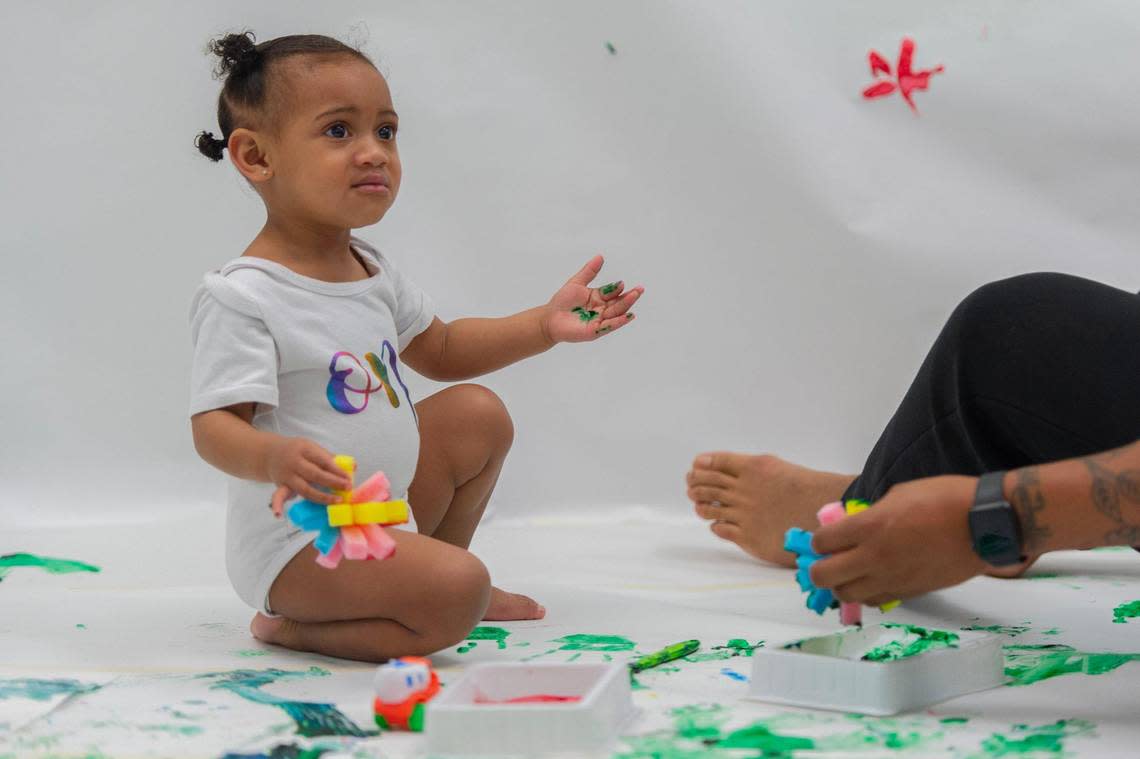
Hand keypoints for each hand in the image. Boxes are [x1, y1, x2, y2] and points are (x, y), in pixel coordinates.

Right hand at [266, 437, 352, 516]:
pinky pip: (277, 496)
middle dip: (333, 482)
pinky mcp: (281, 486)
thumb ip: (330, 458)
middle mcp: (294, 462)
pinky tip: (279, 515)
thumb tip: (353, 467)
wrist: (270, 453)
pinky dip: (276, 505)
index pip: (323, 460)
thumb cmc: (298, 452)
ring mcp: (287, 475)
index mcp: (304, 449)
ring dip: (322, 497)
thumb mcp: (312, 448)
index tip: (348, 478)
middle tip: (348, 488)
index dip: (337, 470)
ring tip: (337, 501)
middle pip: (315, 474)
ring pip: (304, 488)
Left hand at [542, 255, 643, 343]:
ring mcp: (600, 320)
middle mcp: (602, 309)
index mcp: (598, 297)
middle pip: (618, 302)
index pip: (612, 291)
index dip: (616, 288)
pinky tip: (628, 316)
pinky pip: (609, 325)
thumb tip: (600, 256)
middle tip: (639, 289)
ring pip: (617, 312)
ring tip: (635, 296)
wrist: (550, 318)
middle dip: (629, 296)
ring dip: (627, 305)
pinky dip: (619, 321)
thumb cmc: (562, 301)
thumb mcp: (577, 282)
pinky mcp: (595, 331)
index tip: (620, 283)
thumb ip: (589, 271)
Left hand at [809, 476, 987, 603]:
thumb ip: (872, 514)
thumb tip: (856, 525)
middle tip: (827, 560)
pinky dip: (866, 594)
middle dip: (819, 568)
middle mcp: (874, 557)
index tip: (826, 538)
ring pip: (846, 595)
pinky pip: (875, 601)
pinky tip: (872, 581)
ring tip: (849, 573)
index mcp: (869, 526)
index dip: (819, 540)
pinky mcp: (910, 592)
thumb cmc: (945, 499)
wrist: (984, 524)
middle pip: (824, 576)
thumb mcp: (899, 494)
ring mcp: (891, 578)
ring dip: (841, 584)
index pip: (822, 542)